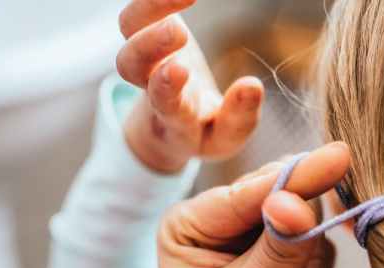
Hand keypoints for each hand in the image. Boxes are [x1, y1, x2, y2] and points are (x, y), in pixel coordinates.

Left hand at [117, 0, 262, 172]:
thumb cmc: (203, 131)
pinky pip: (142, 8)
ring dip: (150, 7)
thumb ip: (239, 118)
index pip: (164, 103)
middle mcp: (150, 83)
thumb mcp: (226, 138)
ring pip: (129, 28)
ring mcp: (146, 54)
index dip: (167, 87)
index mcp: (172, 116)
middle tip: (177, 31)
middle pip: (130, 64)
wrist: (169, 124)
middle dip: (149, 46)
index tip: (181, 70)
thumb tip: (253, 85)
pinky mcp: (148, 29)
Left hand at [142, 144, 349, 267]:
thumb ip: (276, 250)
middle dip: (306, 216)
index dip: (296, 176)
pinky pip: (317, 249)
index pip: (250, 190)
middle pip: (283, 194)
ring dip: (312, 252)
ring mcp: (257, 247)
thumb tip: (298, 201)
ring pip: (307, 221)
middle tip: (331, 234)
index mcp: (193, 224)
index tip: (337, 158)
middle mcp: (224, 228)